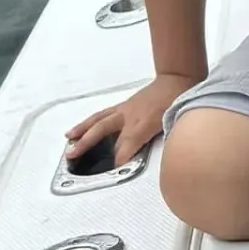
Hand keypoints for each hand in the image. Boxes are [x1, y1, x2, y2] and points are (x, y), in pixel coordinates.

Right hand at [66, 72, 196, 167]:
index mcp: (143, 124)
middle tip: (73, 158)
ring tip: (68, 142)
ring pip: (98, 122)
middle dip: (88, 146)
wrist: (178, 79)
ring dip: (82, 132)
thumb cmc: (180, 99)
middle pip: (104, 133)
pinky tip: (78, 129)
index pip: (125, 148)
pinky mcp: (124, 106)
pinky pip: (101, 115)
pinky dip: (88, 123)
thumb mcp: (178, 123)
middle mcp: (130, 117)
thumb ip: (168, 141)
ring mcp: (125, 110)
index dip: (119, 161)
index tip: (113, 171)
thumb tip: (165, 157)